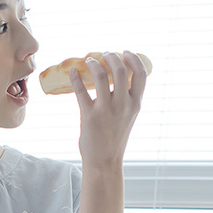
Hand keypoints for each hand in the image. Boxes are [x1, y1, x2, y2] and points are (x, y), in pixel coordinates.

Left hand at [70, 51, 145, 171]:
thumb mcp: (128, 116)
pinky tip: (72, 72)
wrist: (104, 161)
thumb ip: (127, 98)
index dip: (134, 58)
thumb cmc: (115, 137)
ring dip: (93, 63)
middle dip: (112, 56)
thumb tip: (118, 77)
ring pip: (101, 75)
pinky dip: (75, 77)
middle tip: (104, 54)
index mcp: (135, 104)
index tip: (125, 52)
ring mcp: (106, 110)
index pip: (141, 73)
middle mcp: (123, 105)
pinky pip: (81, 90)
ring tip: (89, 60)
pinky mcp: (89, 116)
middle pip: (120, 69)